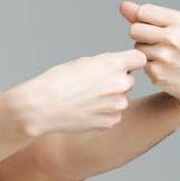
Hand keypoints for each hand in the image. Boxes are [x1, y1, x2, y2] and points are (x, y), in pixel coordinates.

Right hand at [15, 48, 147, 134]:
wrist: (40, 107)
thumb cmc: (56, 82)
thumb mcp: (81, 63)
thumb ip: (105, 64)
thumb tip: (118, 68)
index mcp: (114, 64)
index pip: (139, 59)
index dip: (130, 62)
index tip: (121, 66)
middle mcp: (121, 84)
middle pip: (128, 80)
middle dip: (115, 82)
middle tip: (92, 86)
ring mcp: (117, 105)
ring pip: (120, 99)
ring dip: (108, 99)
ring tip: (84, 100)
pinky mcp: (111, 121)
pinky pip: (113, 115)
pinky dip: (102, 114)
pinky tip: (84, 111)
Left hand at [119, 1, 179, 116]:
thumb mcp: (178, 26)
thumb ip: (148, 15)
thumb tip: (123, 5)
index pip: (142, 11)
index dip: (144, 19)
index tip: (156, 26)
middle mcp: (173, 37)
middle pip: (134, 30)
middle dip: (141, 35)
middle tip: (159, 42)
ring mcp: (165, 56)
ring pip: (136, 47)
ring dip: (145, 51)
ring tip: (164, 54)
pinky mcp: (157, 73)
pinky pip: (139, 63)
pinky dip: (148, 65)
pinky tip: (164, 67)